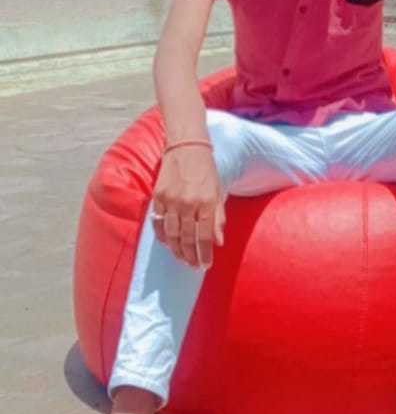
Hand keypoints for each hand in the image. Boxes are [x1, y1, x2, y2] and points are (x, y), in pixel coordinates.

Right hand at [151, 146, 225, 268]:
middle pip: (187, 238)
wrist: (186, 147)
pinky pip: (159, 222)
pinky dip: (162, 236)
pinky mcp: (158, 196)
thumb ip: (218, 218)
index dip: (205, 253)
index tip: (206, 265)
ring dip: (177, 250)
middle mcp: (188, 203)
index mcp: (206, 202)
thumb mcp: (218, 192)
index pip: (205, 236)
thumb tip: (218, 242)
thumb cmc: (205, 170)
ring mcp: (171, 200)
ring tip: (182, 259)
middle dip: (191, 256)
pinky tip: (168, 243)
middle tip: (194, 266)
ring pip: (172, 234)